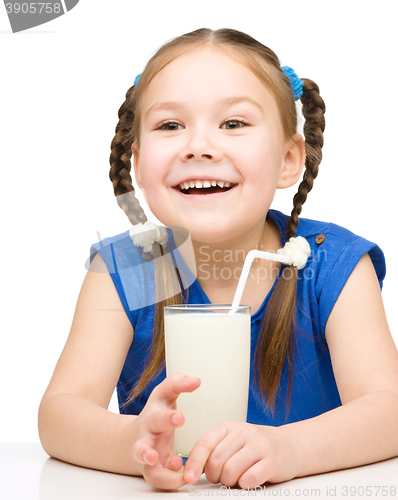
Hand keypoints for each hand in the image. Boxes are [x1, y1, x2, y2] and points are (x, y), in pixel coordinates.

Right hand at [131, 372, 200, 488]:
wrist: (138, 435)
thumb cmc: (156, 412)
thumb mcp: (164, 394)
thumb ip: (177, 384)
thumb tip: (195, 380)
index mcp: (151, 420)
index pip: (157, 417)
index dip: (167, 418)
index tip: (180, 418)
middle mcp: (146, 442)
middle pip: (140, 449)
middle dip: (145, 453)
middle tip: (154, 457)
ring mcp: (150, 461)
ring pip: (150, 474)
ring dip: (164, 477)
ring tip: (181, 473)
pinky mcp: (156, 473)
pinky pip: (163, 483)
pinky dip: (174, 482)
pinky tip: (186, 474)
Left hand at [183, 421, 302, 488]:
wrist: (290, 446)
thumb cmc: (256, 447)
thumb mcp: (233, 442)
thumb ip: (214, 452)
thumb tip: (190, 469)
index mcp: (229, 427)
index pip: (204, 444)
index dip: (194, 463)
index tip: (188, 477)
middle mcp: (243, 432)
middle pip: (216, 461)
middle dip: (215, 476)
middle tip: (223, 478)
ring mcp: (259, 445)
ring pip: (230, 471)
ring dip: (230, 482)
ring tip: (238, 479)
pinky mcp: (272, 461)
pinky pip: (249, 479)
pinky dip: (245, 484)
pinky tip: (249, 480)